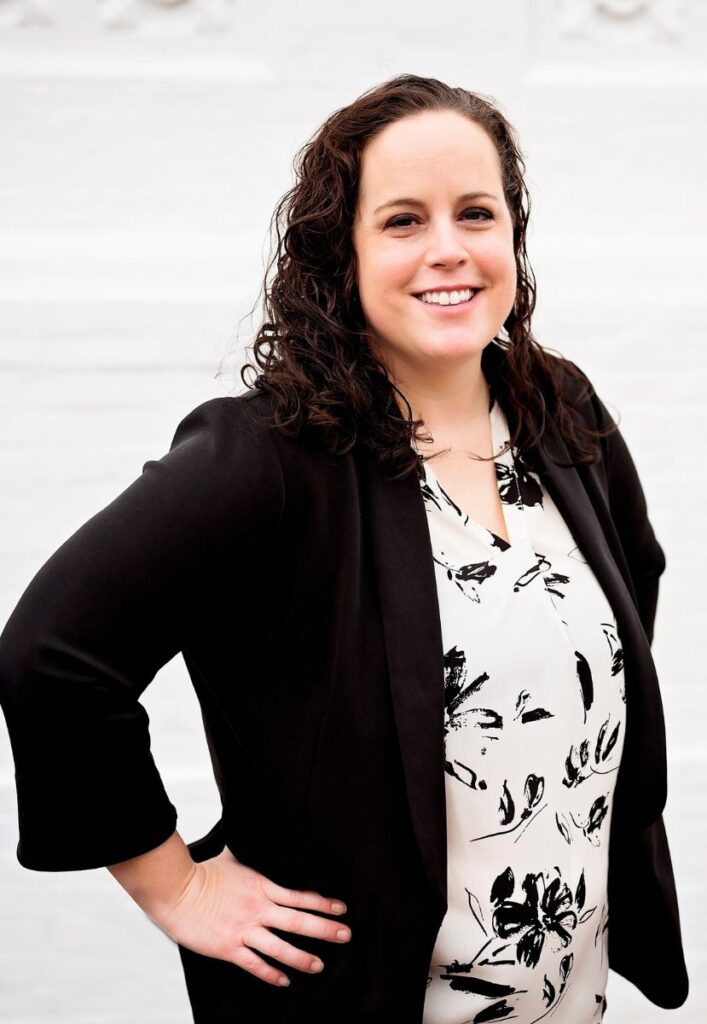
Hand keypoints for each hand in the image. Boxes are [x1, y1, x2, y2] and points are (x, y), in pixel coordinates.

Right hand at [152, 844, 350, 987]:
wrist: (177, 890)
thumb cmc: (202, 873)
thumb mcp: (233, 858)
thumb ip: (250, 855)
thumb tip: (257, 836)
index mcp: (261, 886)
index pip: (299, 896)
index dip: (323, 903)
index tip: (341, 908)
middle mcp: (258, 909)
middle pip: (298, 921)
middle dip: (325, 930)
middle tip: (345, 936)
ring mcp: (244, 929)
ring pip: (281, 947)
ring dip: (302, 957)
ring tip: (319, 965)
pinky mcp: (228, 947)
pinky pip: (254, 964)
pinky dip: (271, 974)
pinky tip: (284, 980)